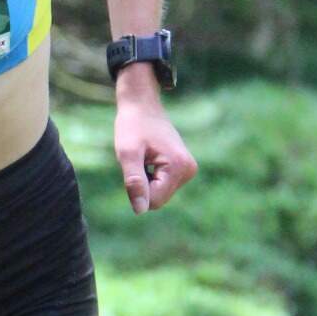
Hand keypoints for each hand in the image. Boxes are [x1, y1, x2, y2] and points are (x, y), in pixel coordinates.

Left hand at [114, 99, 197, 214]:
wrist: (142, 105)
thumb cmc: (132, 126)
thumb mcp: (127, 154)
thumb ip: (134, 182)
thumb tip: (140, 210)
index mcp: (179, 167)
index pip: (154, 201)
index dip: (136, 189)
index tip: (134, 164)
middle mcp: (189, 170)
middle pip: (158, 198)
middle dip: (142, 184)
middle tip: (138, 159)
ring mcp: (188, 170)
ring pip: (159, 193)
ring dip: (145, 180)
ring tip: (143, 157)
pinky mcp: (183, 168)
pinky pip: (161, 185)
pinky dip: (150, 176)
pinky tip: (149, 157)